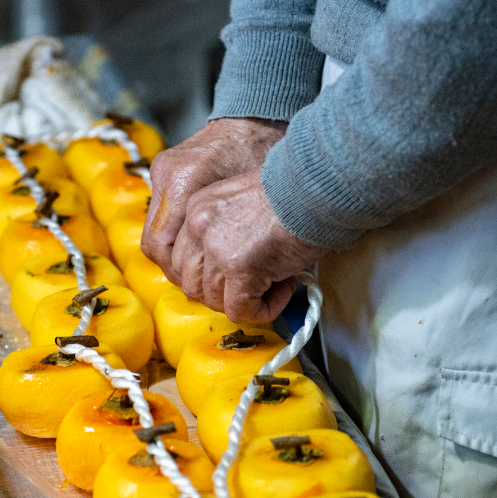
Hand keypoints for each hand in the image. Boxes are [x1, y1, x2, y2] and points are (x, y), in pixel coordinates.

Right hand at [144, 117, 286, 279]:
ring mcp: (161, 173)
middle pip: (155, 245)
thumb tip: (250, 287)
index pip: (163, 246)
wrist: (256, 116)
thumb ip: (246, 238)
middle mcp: (166, 176)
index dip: (184, 275)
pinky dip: (177, 240)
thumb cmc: (266, 153)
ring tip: (205, 272)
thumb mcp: (261, 200)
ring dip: (177, 259)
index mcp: (186, 179)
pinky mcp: (164, 172)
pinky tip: (200, 249)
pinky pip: (161, 220)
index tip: (212, 288)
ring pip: (154, 236)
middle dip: (180, 273)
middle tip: (209, 288)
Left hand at [170, 170, 326, 322]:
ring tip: (276, 282)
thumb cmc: (292, 193)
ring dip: (245, 301)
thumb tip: (222, 274)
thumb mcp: (240, 202)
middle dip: (222, 293)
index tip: (232, 276)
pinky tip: (284, 288)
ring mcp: (215, 248)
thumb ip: (221, 231)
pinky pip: (241, 311)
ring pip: (214, 301)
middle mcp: (197, 226)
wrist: (318, 186)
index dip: (206, 277)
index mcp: (194, 208)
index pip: (178, 260)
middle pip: (191, 284)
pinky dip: (263, 310)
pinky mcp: (239, 268)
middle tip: (255, 283)